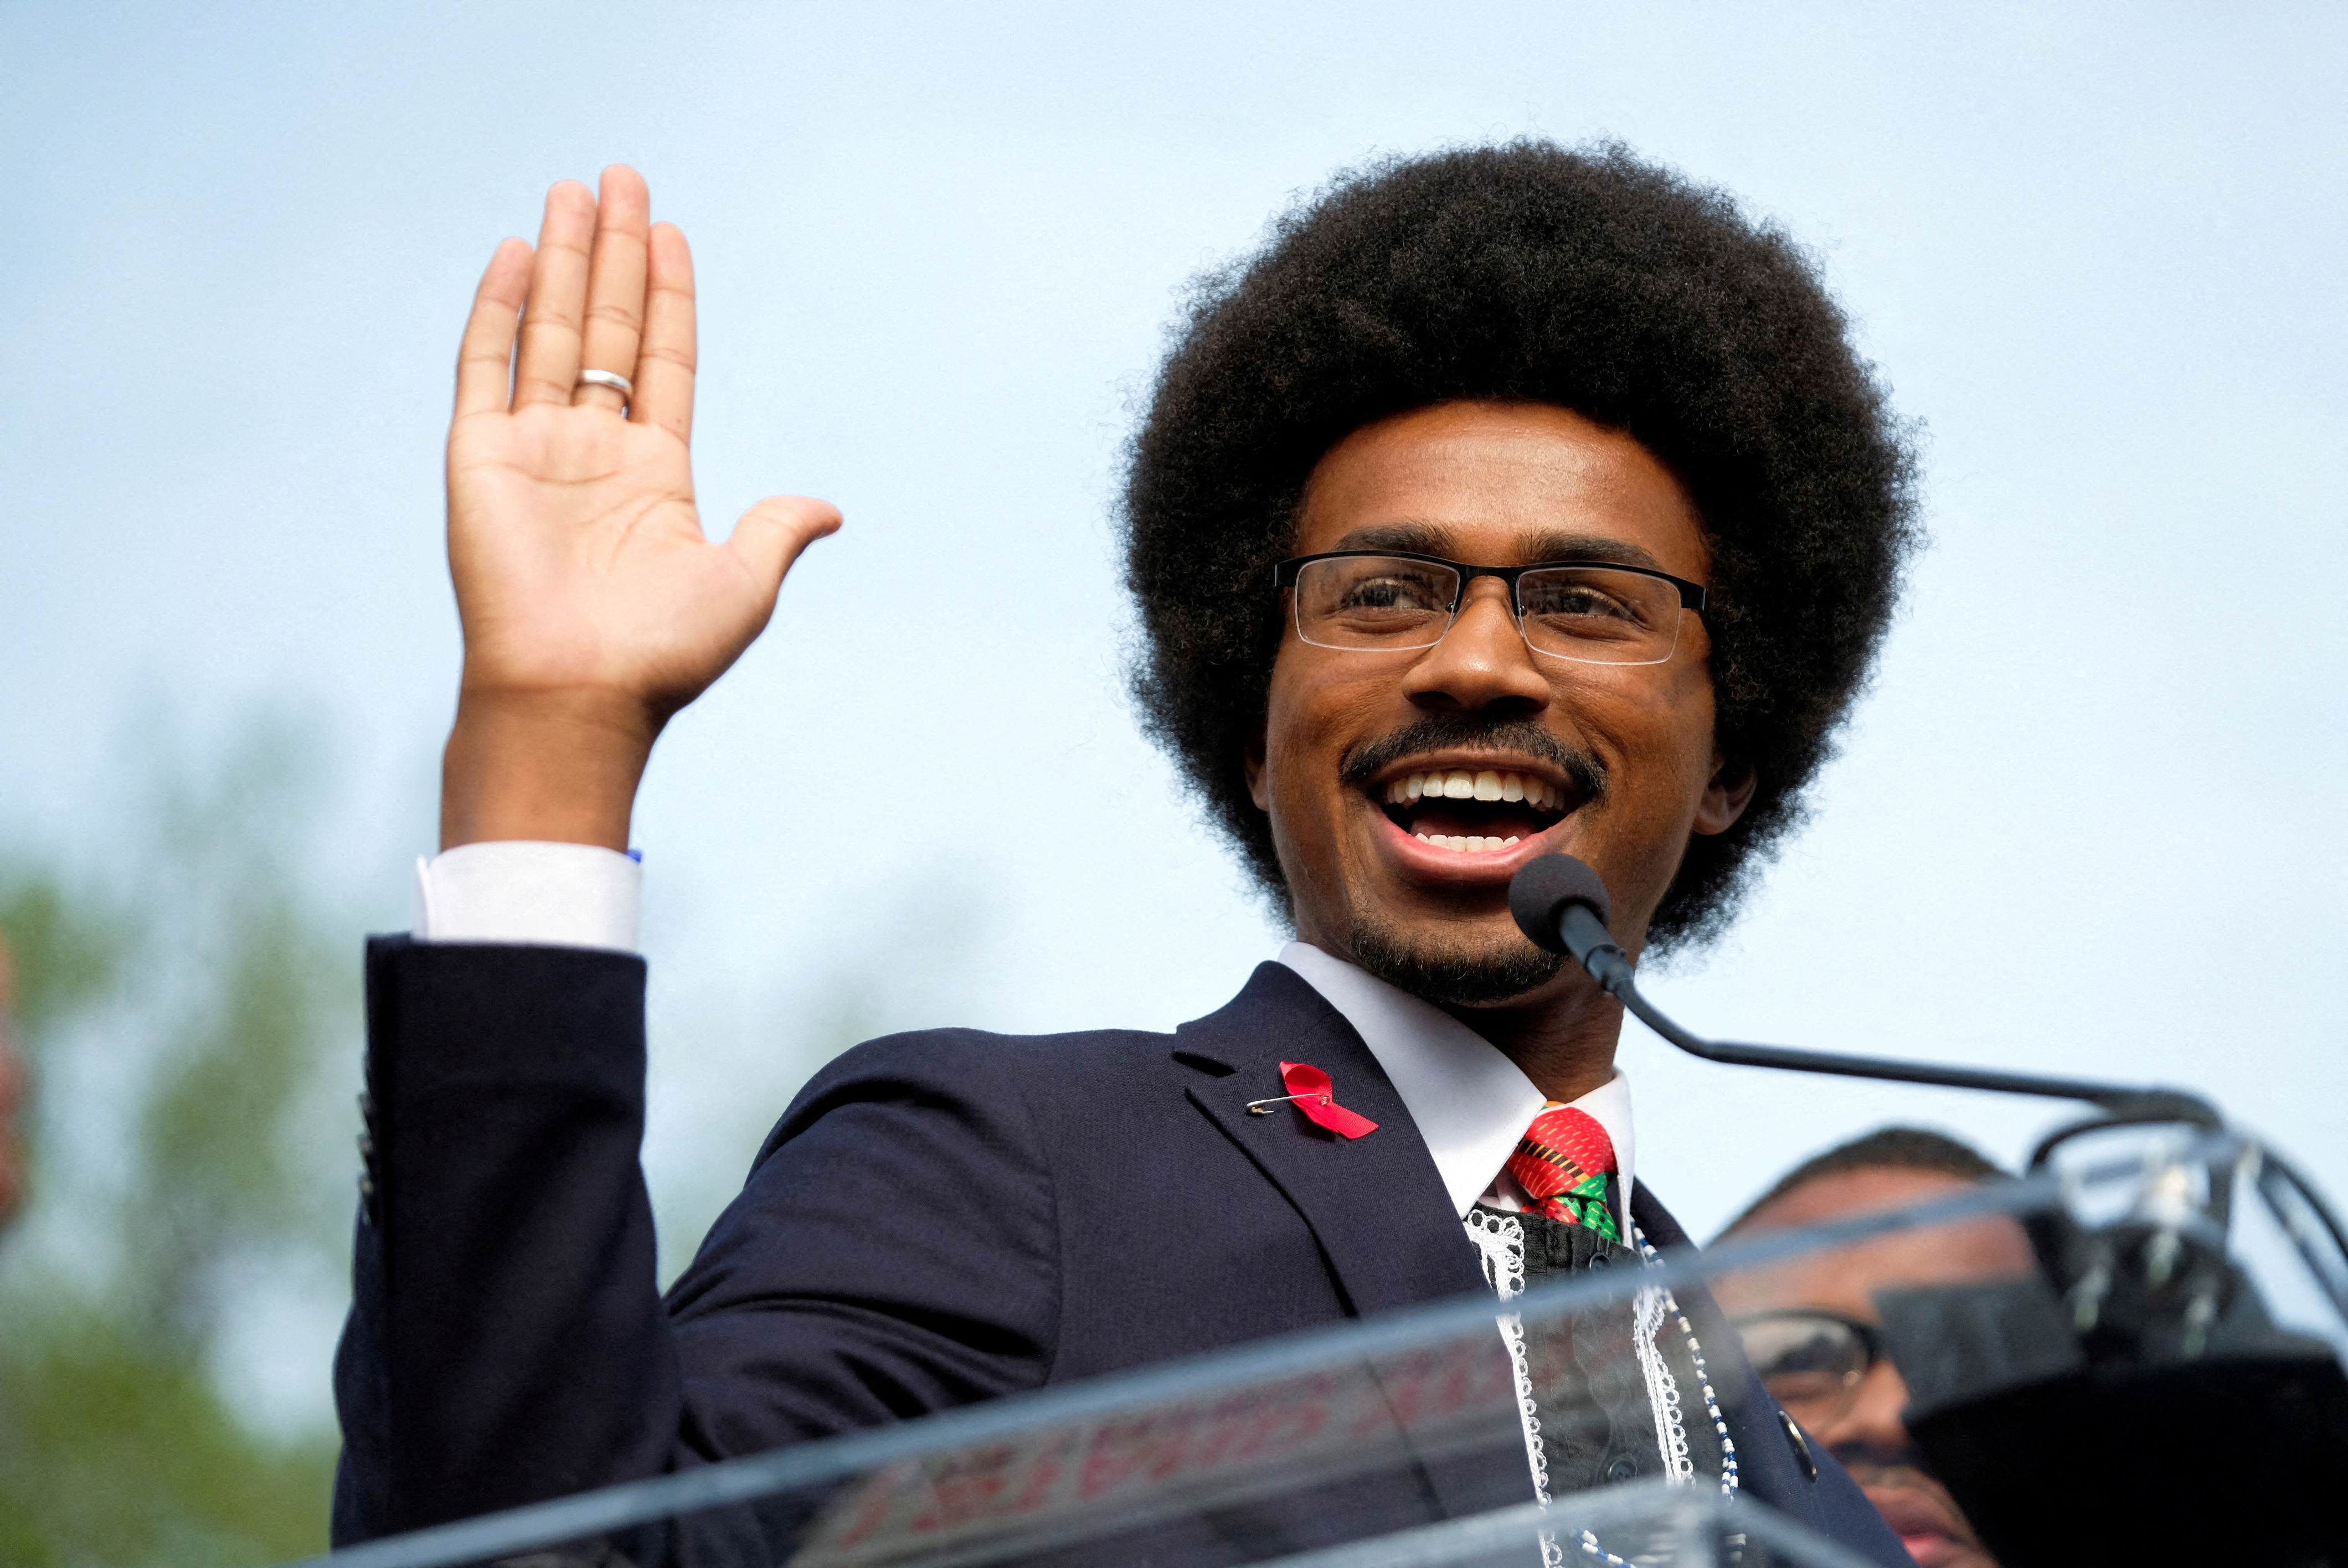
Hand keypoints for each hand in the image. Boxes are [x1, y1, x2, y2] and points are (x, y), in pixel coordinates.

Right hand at [440, 167, 839, 850]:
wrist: (579, 693)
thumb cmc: (661, 655)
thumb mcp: (742, 585)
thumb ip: (777, 532)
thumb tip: (829, 509)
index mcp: (657, 476)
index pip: (666, 361)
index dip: (671, 296)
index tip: (673, 232)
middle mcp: (594, 452)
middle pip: (609, 329)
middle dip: (617, 253)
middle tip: (623, 176)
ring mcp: (535, 449)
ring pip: (552, 331)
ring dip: (566, 259)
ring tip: (575, 188)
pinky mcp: (480, 457)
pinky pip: (488, 367)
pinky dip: (502, 309)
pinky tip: (520, 253)